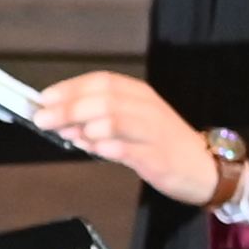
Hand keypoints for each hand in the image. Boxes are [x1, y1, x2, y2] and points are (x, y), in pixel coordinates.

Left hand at [33, 70, 223, 208]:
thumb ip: (96, 121)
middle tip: (43, 119)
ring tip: (67, 134)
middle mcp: (146, 107)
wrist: (205, 168)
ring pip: (116, 118)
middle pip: (104, 98)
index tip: (44, 98)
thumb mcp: (130, 124)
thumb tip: (60, 121)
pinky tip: (92, 150)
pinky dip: (106, 148)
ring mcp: (153, 131)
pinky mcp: (157, 156)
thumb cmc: (162, 144)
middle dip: (68, 107)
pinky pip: (128, 148)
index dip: (70, 88)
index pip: (102, 81)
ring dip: (85, 125)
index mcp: (139, 94)